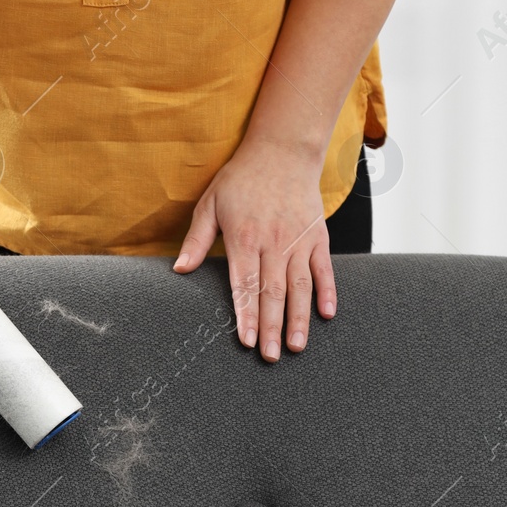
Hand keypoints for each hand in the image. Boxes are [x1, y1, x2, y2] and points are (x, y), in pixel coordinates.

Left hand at [174, 138, 336, 361]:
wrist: (282, 150)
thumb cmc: (241, 179)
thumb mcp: (210, 204)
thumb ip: (197, 240)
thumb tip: (179, 269)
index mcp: (243, 237)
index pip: (244, 284)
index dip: (245, 315)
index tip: (245, 341)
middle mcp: (274, 242)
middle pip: (272, 292)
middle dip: (271, 327)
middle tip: (271, 356)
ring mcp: (299, 240)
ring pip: (300, 286)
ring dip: (299, 318)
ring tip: (297, 346)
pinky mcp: (318, 236)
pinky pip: (324, 269)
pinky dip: (327, 292)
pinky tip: (326, 315)